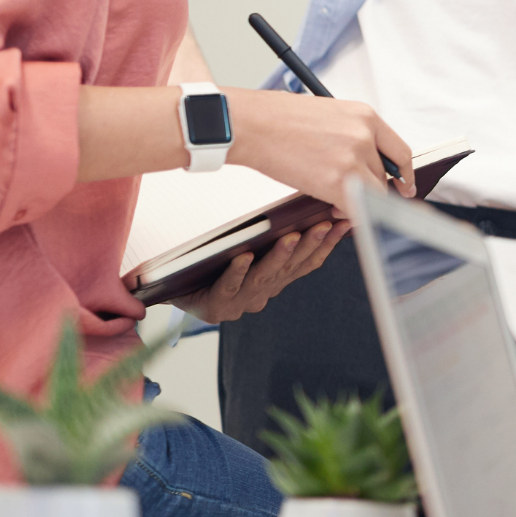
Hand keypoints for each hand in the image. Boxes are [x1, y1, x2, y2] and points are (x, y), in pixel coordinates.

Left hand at [177, 219, 346, 323]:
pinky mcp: (216, 307)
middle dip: (309, 246)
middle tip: (324, 225)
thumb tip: (307, 209)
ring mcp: (241, 302)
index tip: (345, 223)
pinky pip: (229, 287)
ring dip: (279, 257)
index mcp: (276, 282)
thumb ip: (276, 237)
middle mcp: (263, 295)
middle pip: (290, 270)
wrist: (170, 290)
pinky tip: (244, 258)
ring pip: (265, 278)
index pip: (308, 263)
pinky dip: (238, 272)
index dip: (328, 245)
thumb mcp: (249, 249)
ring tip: (289, 237)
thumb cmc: (211, 267)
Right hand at [225, 88, 413, 216]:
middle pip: (385, 174)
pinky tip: (334, 209)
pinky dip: (349, 213)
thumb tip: (364, 159)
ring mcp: (353, 158)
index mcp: (365, 116)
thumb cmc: (278, 118)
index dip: (404, 173)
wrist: (250, 124)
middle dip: (373, 188)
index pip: (399, 151)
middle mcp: (365, 135)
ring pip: (374, 192)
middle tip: (356, 196)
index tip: (404, 185)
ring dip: (360, 201)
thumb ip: (352, 134)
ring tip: (339, 203)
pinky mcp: (338, 181)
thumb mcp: (329, 114)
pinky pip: (358, 206)